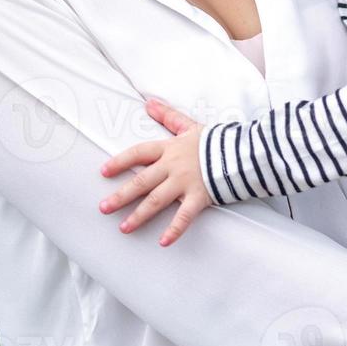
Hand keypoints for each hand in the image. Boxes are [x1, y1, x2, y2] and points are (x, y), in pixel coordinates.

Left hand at [97, 98, 210, 246]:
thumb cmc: (215, 140)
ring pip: (156, 200)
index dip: (120, 162)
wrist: (242, 151)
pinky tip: (163, 242)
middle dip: (121, 196)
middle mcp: (173, 167)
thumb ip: (168, 116)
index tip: (103, 172)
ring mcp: (185, 183)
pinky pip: (184, 217)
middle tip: (103, 208)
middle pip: (141, 182)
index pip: (138, 154)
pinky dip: (174, 230)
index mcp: (169, 149)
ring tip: (124, 227)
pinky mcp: (199, 197)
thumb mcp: (189, 125)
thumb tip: (150, 103)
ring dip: (139, 215)